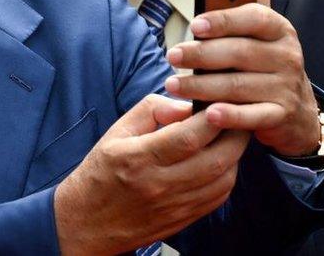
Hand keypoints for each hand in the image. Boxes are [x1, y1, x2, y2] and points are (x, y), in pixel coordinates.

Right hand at [54, 94, 249, 254]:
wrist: (87, 221)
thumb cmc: (100, 172)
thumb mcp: (116, 133)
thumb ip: (150, 111)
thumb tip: (185, 105)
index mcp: (139, 158)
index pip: (189, 136)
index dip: (213, 118)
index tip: (222, 102)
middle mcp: (160, 184)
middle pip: (216, 159)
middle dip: (235, 135)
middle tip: (236, 117)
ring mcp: (174, 205)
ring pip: (223, 179)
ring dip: (235, 155)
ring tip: (230, 137)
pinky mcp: (183, 219)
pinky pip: (219, 197)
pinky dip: (228, 176)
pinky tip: (221, 162)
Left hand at [164, 0, 319, 156]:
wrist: (296, 109)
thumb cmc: (265, 59)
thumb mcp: (262, 25)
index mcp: (278, 28)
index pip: (253, 17)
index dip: (224, 20)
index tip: (195, 24)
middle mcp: (286, 55)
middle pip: (239, 53)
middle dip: (201, 55)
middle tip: (171, 56)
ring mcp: (284, 87)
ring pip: (238, 85)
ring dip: (202, 86)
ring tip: (172, 84)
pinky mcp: (279, 116)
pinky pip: (252, 117)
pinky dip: (230, 116)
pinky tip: (207, 113)